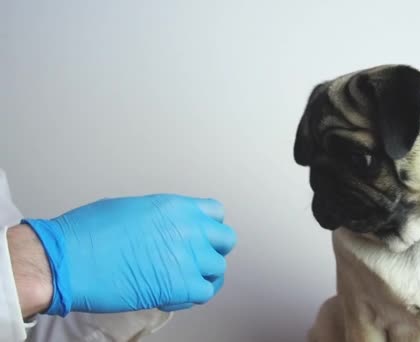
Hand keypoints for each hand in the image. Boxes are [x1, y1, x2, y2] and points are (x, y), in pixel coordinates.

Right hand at [22, 194, 236, 315]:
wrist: (68, 260)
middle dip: (213, 250)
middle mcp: (188, 229)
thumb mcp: (131, 209)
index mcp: (176, 207)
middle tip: (196, 259)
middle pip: (226, 239)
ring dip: (203, 276)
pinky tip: (173, 295)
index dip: (209, 227)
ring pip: (218, 269)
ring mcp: (188, 258)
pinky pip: (204, 293)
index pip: (216, 213)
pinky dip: (191, 297)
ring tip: (182, 280)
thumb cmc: (87, 234)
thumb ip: (160, 219)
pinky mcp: (181, 286)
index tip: (202, 236)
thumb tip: (165, 229)